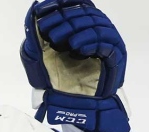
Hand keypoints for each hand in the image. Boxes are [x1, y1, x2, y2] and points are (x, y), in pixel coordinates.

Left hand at [20, 0, 129, 131]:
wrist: (77, 104)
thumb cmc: (62, 80)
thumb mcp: (45, 57)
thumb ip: (40, 38)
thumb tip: (32, 15)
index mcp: (83, 26)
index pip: (78, 6)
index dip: (62, 4)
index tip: (44, 9)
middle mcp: (98, 29)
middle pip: (85, 13)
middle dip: (63, 19)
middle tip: (46, 29)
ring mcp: (109, 40)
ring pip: (95, 24)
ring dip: (74, 29)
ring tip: (57, 39)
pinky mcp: (116, 54)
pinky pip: (105, 42)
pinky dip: (90, 42)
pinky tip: (78, 48)